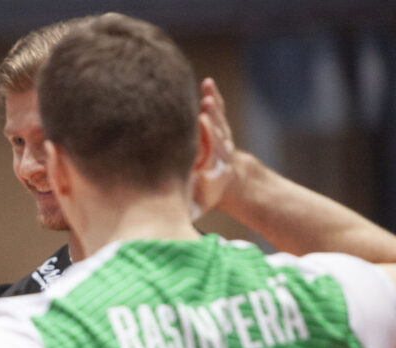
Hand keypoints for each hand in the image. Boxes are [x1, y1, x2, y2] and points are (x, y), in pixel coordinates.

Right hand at [192, 77, 239, 218]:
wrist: (224, 185)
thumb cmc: (198, 199)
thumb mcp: (192, 208)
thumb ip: (184, 208)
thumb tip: (172, 214)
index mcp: (214, 172)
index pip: (212, 154)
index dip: (208, 141)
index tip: (201, 128)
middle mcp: (222, 155)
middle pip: (218, 135)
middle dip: (211, 122)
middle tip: (205, 109)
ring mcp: (223, 140)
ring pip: (219, 123)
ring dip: (213, 108)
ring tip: (207, 95)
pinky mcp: (220, 128)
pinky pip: (218, 112)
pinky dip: (214, 98)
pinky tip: (208, 84)